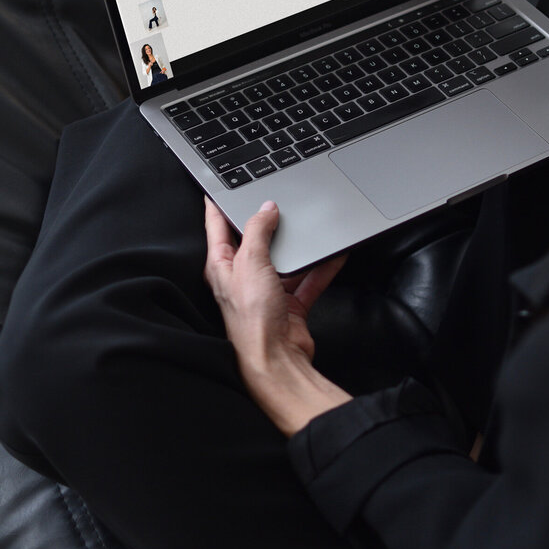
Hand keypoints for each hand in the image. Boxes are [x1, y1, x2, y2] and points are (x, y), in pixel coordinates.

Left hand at [204, 199, 351, 435]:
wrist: (277, 362)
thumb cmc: (253, 321)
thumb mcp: (251, 263)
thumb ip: (258, 231)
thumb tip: (266, 209)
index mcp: (222, 266)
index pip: (216, 225)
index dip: (218, 204)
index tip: (221, 186)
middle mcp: (242, 277)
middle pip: (254, 240)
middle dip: (267, 222)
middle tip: (278, 200)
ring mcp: (267, 291)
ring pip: (285, 258)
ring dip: (299, 245)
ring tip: (310, 225)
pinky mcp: (289, 304)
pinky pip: (307, 278)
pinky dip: (321, 267)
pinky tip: (333, 254)